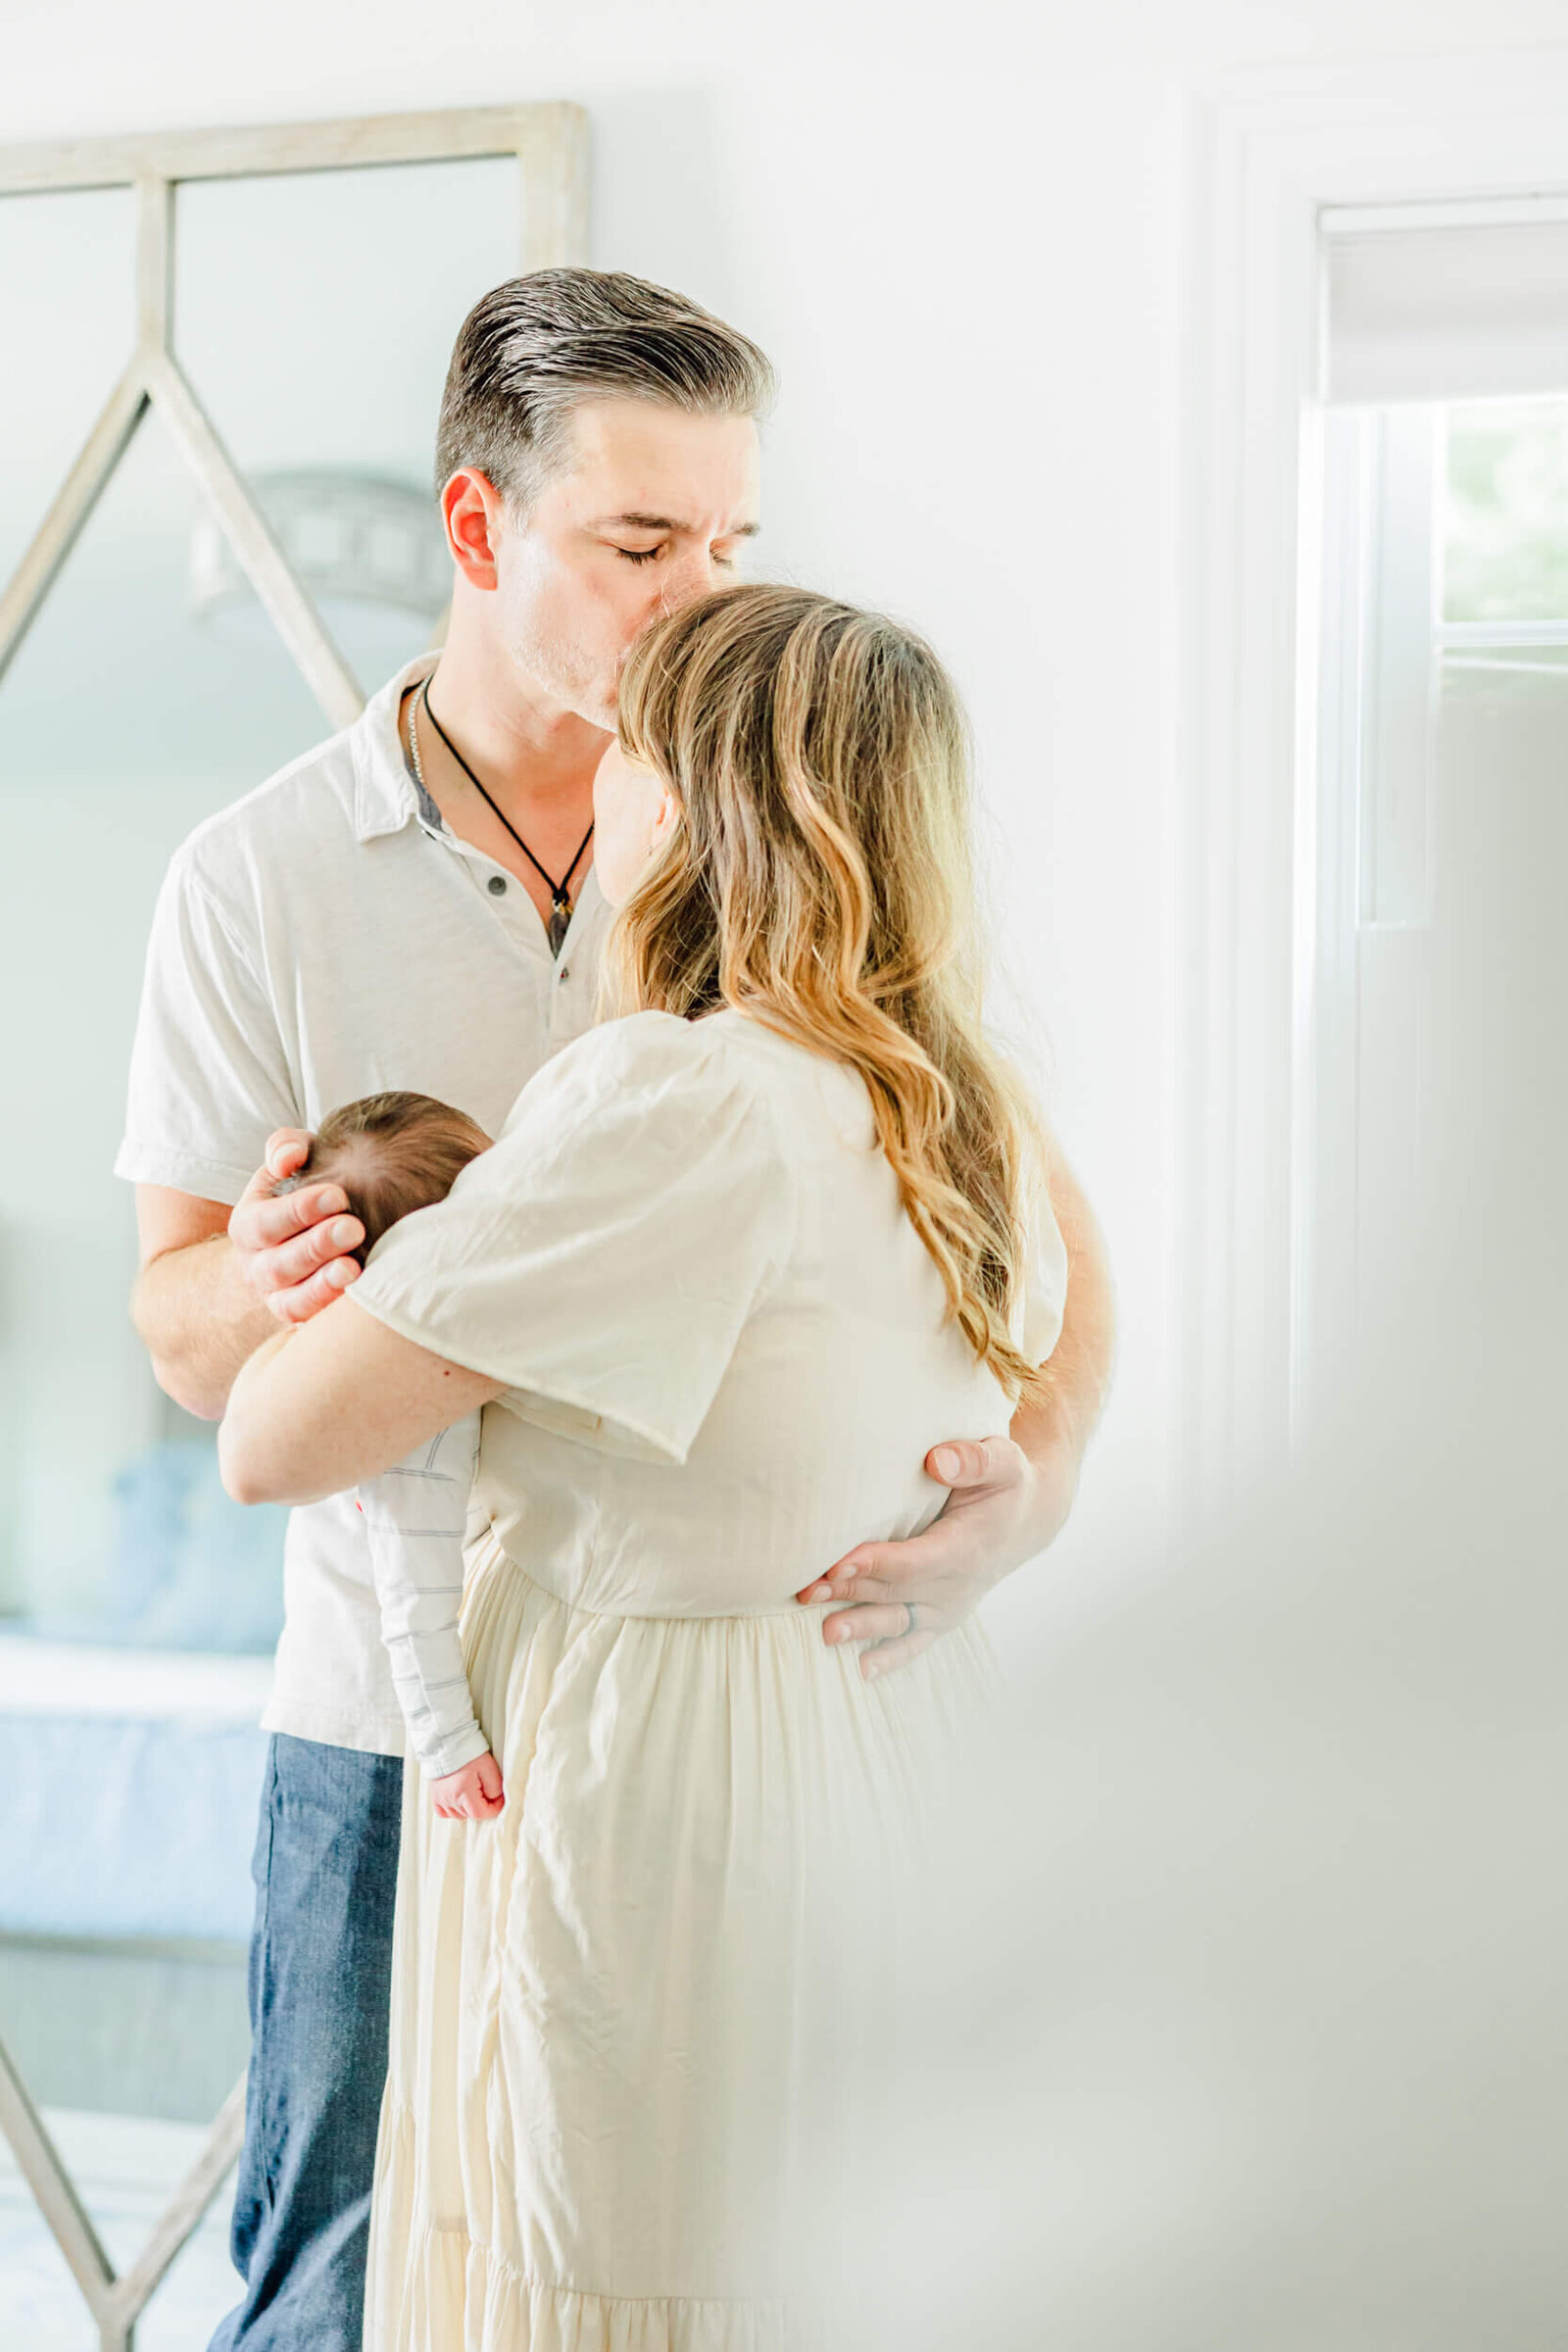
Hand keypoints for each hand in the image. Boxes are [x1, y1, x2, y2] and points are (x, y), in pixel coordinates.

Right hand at [229, 1129, 364, 1324]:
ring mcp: (275, 1296)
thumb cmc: (305, 1186)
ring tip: (354, 1268)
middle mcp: (255, 1265)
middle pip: (277, 1265)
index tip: (338, 1195)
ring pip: (290, 1300)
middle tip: (354, 1228)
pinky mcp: (299, 1316)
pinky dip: (329, 1310)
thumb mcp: (294, 1158)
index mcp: (248, 1224)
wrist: (310, 1227)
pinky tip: (359, 1293)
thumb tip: (286, 1160)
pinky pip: (308, 1322)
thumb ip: (287, 1147)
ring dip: (323, 1285)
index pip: (265, 1221)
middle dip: (316, 1246)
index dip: (299, 1210)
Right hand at [430, 1750, 504, 1820]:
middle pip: (470, 1814)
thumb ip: (495, 1787)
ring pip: (458, 1815)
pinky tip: (460, 1800)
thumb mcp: (488, 1767)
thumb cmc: (468, 1752)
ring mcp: (441, 1798)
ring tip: (475, 1793)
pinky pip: (444, 1812)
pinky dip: (454, 1810)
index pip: (481, 1813)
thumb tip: (496, 1799)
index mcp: (463, 1792)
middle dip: (483, 1806)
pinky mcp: (435, 1796)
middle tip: (488, 1792)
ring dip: (469, 1809)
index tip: (499, 1799)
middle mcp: (450, 1799)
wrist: (448, 1742)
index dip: (494, 1808)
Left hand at [795, 1431, 1078, 1682]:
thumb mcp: (1002, 1460)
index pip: (915, 1560)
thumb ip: (973, 1459)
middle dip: (850, 1593)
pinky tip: (860, 1671)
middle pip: (897, 1592)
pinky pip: (914, 1642)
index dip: (876, 1564)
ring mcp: (950, 1606)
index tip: (837, 1563)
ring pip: (899, 1621)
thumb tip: (937, 1461)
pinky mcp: (942, 1616)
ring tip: (824, 1634)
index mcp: (969, 1547)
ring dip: (861, 1628)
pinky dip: (889, 1658)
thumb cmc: (1007, 1483)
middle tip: (807, 1592)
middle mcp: (959, 1584)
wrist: (1028, 1519)